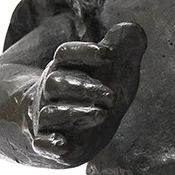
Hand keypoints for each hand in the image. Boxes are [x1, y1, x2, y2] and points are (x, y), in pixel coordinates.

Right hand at [27, 20, 145, 165]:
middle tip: (111, 95)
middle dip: (84, 87)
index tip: (108, 55)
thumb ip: (124, 47)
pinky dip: (50, 144)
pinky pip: (41, 143)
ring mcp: (47, 117)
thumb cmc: (95, 92)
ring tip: (102, 114)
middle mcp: (51, 91)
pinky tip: (63, 145)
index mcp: (64, 68)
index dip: (84, 52)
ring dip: (75, 114)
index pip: (65, 54)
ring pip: (50, 113)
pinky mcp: (49, 142)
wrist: (72, 127)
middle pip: (56, 83)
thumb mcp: (114, 69)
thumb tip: (133, 30)